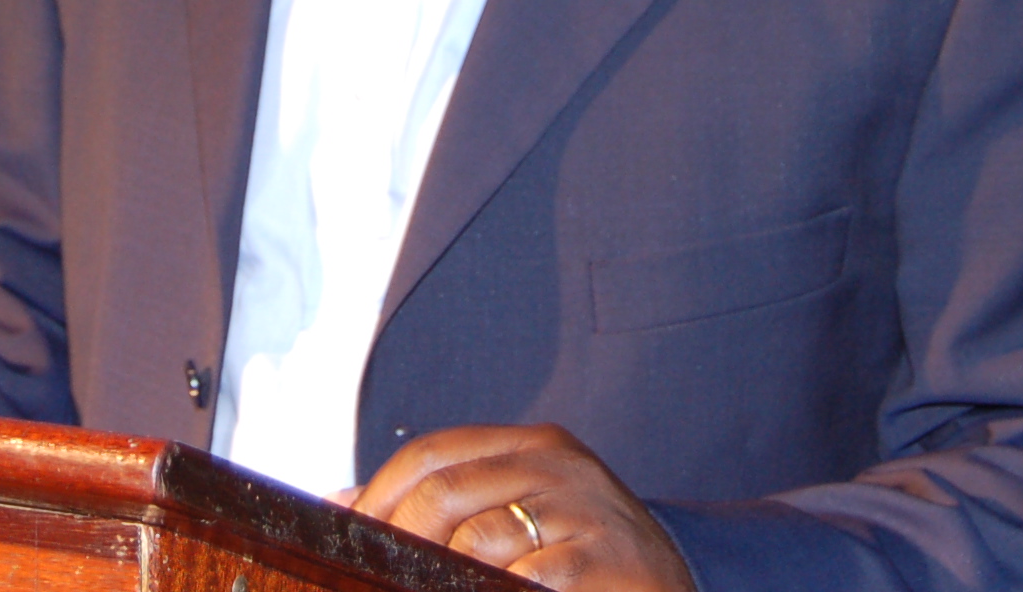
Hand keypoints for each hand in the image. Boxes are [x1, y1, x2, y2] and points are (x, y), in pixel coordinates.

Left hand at [345, 423, 693, 591]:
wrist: (679, 586)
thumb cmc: (586, 555)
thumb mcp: (522, 513)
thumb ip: (446, 501)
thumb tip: (343, 502)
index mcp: (534, 445)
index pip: (433, 451)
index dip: (381, 492)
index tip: (350, 532)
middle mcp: (558, 464)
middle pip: (444, 490)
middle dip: (400, 538)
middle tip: (383, 575)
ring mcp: (582, 509)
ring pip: (476, 539)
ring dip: (447, 577)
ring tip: (445, 588)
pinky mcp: (600, 557)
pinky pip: (524, 579)